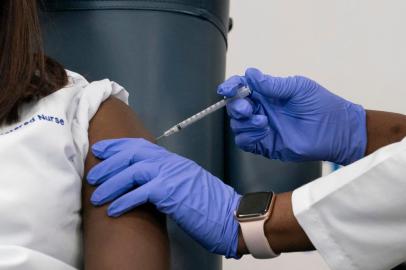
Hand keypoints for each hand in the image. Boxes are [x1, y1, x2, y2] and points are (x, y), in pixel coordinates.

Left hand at [87, 138, 241, 257]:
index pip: (140, 145)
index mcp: (173, 161)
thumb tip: (145, 184)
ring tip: (96, 196)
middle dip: (109, 164)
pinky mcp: (171, 192)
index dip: (118, 146)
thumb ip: (166, 179)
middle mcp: (170, 163)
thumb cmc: (209, 205)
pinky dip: (123, 200)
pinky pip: (140, 193)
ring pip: (132, 171)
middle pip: (132, 154)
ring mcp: (171, 175)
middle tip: (93, 175)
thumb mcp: (185, 185)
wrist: (230, 215)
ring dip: (111, 183)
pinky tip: (113, 209)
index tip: (101, 150)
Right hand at [218, 68, 366, 164]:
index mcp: (268, 93)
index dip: (231, 87)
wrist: (335, 131)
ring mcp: (262, 128)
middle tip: (248, 107)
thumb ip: (272, 84)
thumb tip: (250, 74)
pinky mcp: (264, 144)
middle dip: (236, 106)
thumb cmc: (321, 105)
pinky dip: (248, 136)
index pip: (242, 87)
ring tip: (263, 121)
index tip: (226, 89)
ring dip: (244, 122)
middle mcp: (262, 109)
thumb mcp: (298, 88)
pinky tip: (263, 131)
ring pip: (237, 124)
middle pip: (235, 106)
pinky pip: (244, 141)